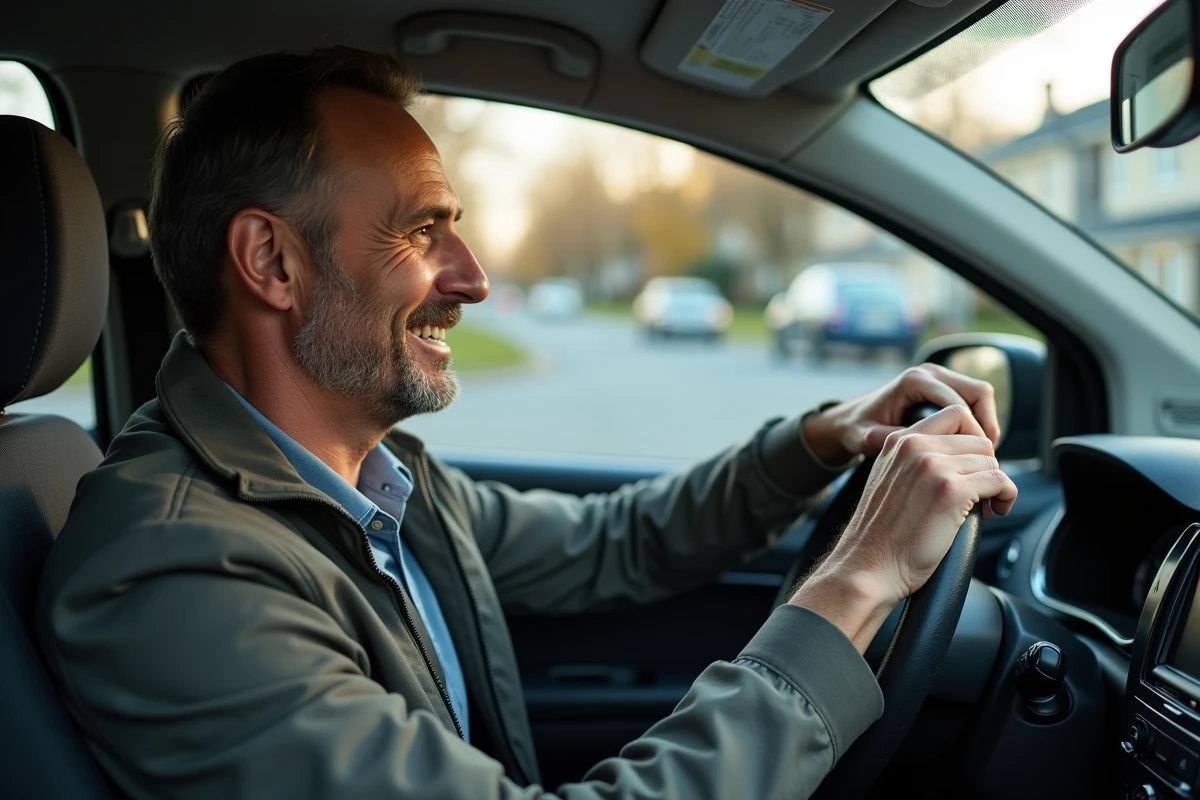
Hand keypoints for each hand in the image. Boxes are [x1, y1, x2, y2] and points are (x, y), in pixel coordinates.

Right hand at [789, 405, 1017, 651]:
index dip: (973, 441)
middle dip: (986, 465)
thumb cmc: (880, 535)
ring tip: (985, 506)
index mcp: (899, 441)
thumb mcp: (887, 481)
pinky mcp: (952, 491)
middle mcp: (915, 446)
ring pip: (991, 460)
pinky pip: (1000, 481)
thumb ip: (913, 460)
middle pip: (978, 438)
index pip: (954, 415)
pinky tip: (994, 511)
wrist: (868, 566)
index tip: (973, 466)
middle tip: (981, 492)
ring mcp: (933, 467)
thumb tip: (955, 457)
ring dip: (996, 484)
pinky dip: (1006, 496)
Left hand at [801, 364, 1001, 463]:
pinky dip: (979, 420)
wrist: (850, 420)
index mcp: (913, 381)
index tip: (973, 462)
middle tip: (986, 458)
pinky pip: (973, 399)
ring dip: (986, 422)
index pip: (958, 405)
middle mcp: (929, 373)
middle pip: (978, 392)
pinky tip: (973, 447)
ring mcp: (938, 376)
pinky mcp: (943, 385)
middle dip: (986, 425)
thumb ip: (889, 440)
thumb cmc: (857, 430)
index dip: (972, 433)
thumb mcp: (867, 438)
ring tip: (982, 454)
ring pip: (980, 394)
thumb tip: (916, 444)